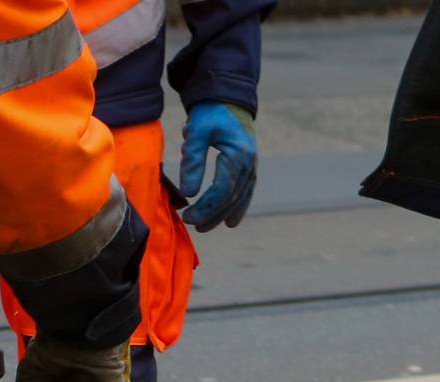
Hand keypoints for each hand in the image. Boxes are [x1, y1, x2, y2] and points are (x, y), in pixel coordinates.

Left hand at [179, 102, 257, 231]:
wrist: (227, 98)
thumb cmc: (210, 113)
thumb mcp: (197, 133)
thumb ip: (192, 161)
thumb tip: (188, 193)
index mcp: (238, 155)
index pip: (222, 189)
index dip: (205, 206)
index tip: (187, 215)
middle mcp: (250, 164)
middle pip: (232, 198)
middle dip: (212, 215)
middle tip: (193, 225)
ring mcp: (252, 166)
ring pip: (240, 198)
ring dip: (223, 215)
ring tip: (206, 226)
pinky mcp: (250, 167)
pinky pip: (246, 192)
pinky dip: (237, 207)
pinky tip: (230, 220)